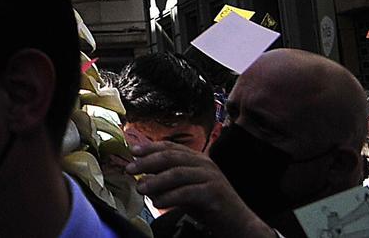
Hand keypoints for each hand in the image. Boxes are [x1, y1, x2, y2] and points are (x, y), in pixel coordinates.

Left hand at [126, 140, 273, 237]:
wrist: (238, 222)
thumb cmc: (209, 205)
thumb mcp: (186, 188)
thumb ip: (167, 180)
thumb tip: (142, 176)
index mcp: (197, 158)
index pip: (170, 146)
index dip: (149, 147)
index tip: (132, 151)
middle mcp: (204, 163)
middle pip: (171, 157)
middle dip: (147, 162)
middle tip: (130, 169)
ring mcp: (211, 177)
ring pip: (177, 173)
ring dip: (155, 181)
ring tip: (140, 189)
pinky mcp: (214, 193)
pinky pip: (186, 192)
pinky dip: (169, 197)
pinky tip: (157, 203)